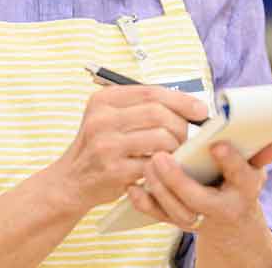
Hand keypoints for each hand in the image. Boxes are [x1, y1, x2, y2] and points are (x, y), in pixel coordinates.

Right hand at [54, 86, 208, 212]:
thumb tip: (187, 105)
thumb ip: (140, 107)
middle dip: (181, 125)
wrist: (70, 180)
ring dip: (176, 147)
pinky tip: (163, 167)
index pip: (150, 91)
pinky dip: (165, 165)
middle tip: (186, 137)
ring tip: (174, 153)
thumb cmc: (99, 147)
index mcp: (103, 100)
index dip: (181, 100)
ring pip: (161, 138)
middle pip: (158, 113)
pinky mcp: (114, 171)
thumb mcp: (108, 117)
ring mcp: (106, 145)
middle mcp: (102, 119)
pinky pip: (154, 163)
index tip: (200, 110)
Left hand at [126, 136, 271, 233]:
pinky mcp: (179, 221)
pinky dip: (145, 203)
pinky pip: (159, 216)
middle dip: (178, 179)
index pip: (240, 176)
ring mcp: (198, 218)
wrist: (232, 227)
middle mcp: (221, 208)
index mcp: (244, 190)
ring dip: (159, 189)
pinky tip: (134, 187)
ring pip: (176, 210)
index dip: (230, 161)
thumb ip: (263, 153)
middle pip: (198, 198)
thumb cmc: (239, 188)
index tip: (217, 145)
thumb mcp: (254, 171)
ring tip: (148, 164)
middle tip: (161, 156)